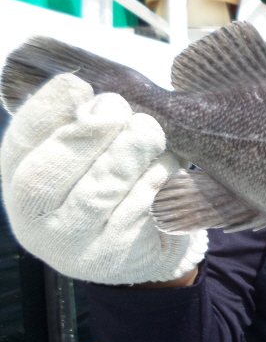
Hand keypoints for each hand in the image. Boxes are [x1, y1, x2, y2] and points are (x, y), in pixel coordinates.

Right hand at [1, 74, 206, 283]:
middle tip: (120, 108)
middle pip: (50, 174)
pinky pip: (141, 208)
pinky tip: (168, 167)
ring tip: (150, 133)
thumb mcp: (91, 156)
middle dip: (90, 132)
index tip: (78, 84)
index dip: (45, 111)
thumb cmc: (114, 188)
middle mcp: (38, 226)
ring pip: (101, 190)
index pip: (19, 146)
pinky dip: (160, 178)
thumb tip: (80, 88)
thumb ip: (82, 126)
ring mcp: (77, 248)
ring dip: (133, 152)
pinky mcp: (120, 257)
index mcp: (21, 188)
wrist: (147, 248)